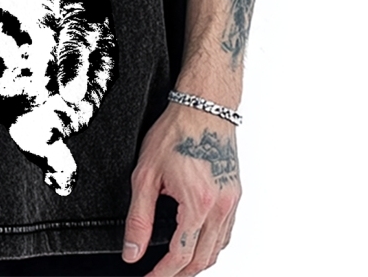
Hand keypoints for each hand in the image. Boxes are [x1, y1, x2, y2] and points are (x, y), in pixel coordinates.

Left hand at [122, 104, 240, 275]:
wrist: (204, 107)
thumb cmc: (176, 131)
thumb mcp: (146, 174)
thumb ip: (138, 217)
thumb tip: (132, 252)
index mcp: (197, 204)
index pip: (181, 256)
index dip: (162, 274)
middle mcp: (220, 208)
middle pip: (203, 260)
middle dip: (180, 273)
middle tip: (159, 274)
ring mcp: (231, 202)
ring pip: (218, 250)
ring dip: (197, 262)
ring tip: (175, 264)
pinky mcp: (235, 194)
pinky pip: (227, 233)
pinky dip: (211, 245)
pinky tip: (197, 242)